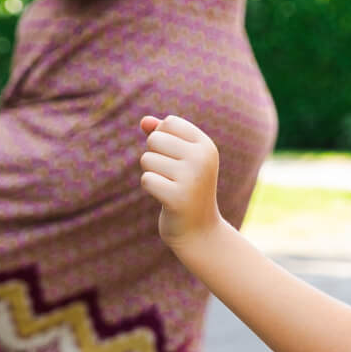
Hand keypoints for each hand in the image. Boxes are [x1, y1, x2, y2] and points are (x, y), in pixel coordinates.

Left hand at [138, 114, 224, 246]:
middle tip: (171, 176)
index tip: (176, 158)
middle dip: (154, 156)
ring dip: (152, 173)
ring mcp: (191, 178)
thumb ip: (163, 135)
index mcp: (206, 145)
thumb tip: (144, 121)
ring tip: (169, 186)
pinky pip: (147, 179)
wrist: (199, 230)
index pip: (169, 123)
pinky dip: (151, 187)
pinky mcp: (177, 197)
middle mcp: (202, 158)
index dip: (163, 138)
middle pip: (155, 139)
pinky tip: (165, 197)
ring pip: (147, 159)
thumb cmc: (187, 188)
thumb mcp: (180, 158)